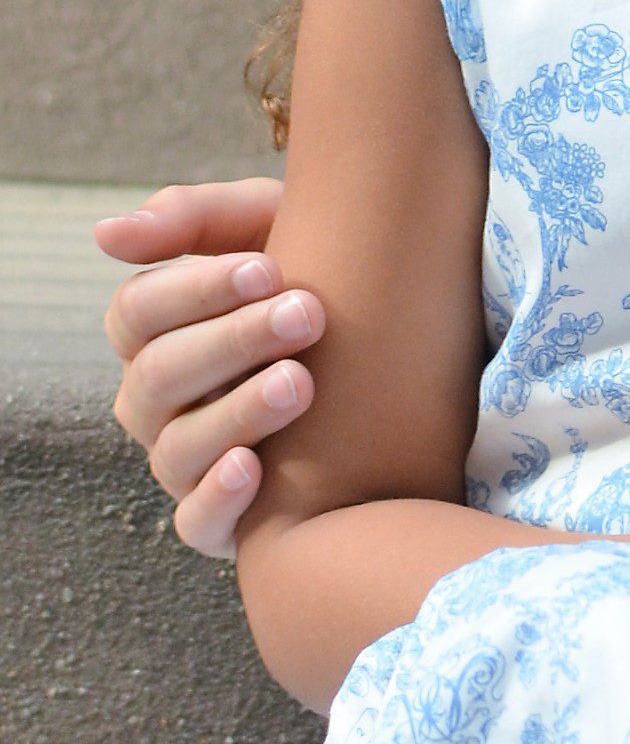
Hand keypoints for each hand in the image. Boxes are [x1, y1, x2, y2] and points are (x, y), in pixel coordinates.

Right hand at [97, 180, 324, 556]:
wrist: (407, 349)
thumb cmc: (320, 277)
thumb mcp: (269, 229)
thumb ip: (195, 218)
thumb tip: (108, 234)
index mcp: (156, 335)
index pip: (137, 313)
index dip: (194, 292)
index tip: (268, 270)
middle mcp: (158, 403)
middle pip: (159, 376)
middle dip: (232, 342)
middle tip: (306, 314)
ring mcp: (186, 463)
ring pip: (177, 449)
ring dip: (237, 413)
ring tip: (302, 381)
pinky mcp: (223, 519)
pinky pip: (196, 525)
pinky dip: (219, 499)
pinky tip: (256, 467)